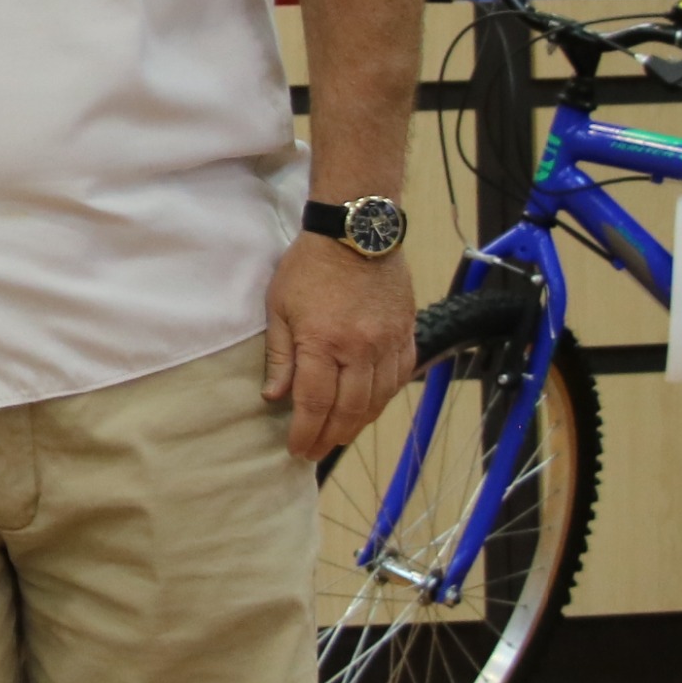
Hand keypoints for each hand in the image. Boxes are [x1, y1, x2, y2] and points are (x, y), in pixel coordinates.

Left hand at [263, 235, 415, 461]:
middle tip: (316, 450)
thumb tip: (275, 397)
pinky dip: (385, 398)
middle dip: (330, 436)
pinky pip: (400, 378)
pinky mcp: (407, 333)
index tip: (297, 449)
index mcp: (322, 342)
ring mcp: (388, 343)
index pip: (314, 403)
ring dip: (358, 424)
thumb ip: (280, 355)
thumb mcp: (280, 307)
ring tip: (340, 435)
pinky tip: (370, 407)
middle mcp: (360, 349)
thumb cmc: (309, 266)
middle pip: (348, 409)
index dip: (306, 432)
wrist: (357, 231)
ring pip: (378, 400)